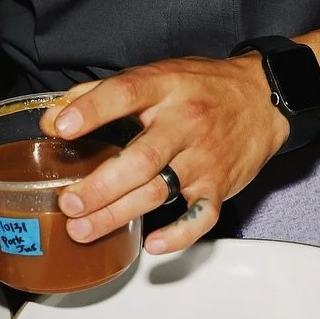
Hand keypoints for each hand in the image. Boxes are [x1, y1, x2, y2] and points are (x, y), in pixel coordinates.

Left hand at [37, 52, 286, 254]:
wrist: (265, 98)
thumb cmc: (203, 88)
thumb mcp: (156, 75)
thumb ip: (101, 93)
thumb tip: (54, 115)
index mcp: (165, 88)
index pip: (126, 94)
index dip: (92, 110)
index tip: (61, 127)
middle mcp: (184, 123)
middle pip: (141, 158)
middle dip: (101, 185)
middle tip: (69, 202)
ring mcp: (204, 157)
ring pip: (160, 191)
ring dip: (119, 213)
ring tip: (83, 229)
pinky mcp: (221, 185)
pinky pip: (201, 216)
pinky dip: (179, 234)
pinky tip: (152, 244)